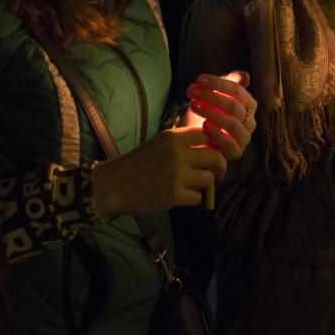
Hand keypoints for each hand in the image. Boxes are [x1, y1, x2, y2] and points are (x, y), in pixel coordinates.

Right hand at [92, 126, 226, 216]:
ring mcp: (176, 174)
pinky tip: (182, 197)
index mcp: (173, 137)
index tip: (212, 154)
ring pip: (209, 179)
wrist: (114, 185)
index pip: (208, 135)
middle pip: (216, 157)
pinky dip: (193, 199)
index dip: (214, 145)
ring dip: (205, 185)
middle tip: (217, 174)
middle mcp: (177, 153)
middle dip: (220, 167)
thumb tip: (215, 148)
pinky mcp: (174, 195)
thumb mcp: (160, 143)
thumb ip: (184, 143)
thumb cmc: (139, 164)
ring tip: (194, 186)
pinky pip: (198, 197)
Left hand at [183, 71, 256, 160]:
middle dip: (211, 96)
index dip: (218, 83)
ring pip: (232, 123)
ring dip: (211, 113)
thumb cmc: (205, 113)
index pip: (237, 90)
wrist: (195, 139)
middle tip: (192, 92)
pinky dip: (217, 134)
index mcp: (248, 105)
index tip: (198, 79)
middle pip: (233, 106)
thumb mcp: (214, 95)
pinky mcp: (236, 152)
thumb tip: (245, 76)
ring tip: (193, 105)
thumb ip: (228, 83)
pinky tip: (204, 126)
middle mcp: (250, 121)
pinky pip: (230, 144)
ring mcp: (244, 138)